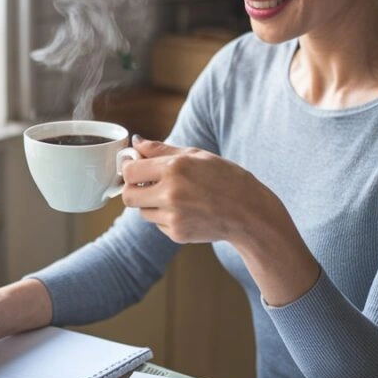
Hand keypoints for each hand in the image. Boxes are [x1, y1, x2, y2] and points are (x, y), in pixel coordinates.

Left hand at [122, 136, 320, 306]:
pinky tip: (187, 210)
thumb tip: (135, 142)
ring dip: (150, 203)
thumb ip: (161, 149)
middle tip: (148, 184)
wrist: (250, 212)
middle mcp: (170, 193)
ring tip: (176, 197)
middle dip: (133, 189)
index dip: (129, 168)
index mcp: (174, 168)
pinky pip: (157, 224)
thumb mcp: (197, 155)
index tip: (136, 166)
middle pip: (127, 195)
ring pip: (142, 211)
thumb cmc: (226, 178)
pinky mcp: (176, 234)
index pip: (129, 171)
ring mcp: (173, 217)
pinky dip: (165, 217)